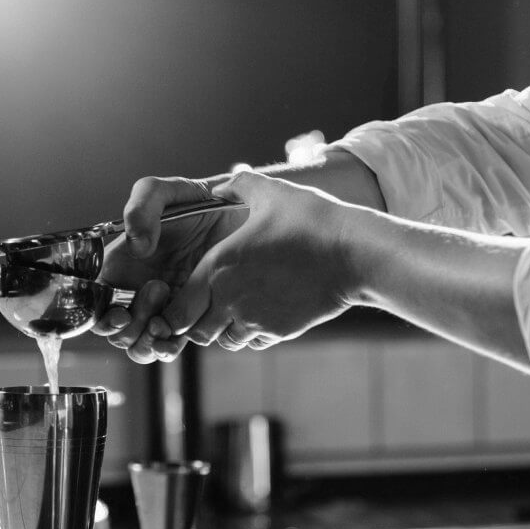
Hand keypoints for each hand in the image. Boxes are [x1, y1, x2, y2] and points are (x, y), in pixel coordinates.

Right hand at [91, 175, 247, 361]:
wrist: (240, 213)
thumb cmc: (197, 200)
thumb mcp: (163, 192)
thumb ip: (140, 208)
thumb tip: (138, 247)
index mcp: (122, 265)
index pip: (96, 302)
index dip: (101, 317)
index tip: (120, 312)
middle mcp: (138, 290)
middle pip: (118, 331)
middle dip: (130, 327)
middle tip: (158, 291)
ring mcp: (165, 307)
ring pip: (142, 345)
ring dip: (147, 343)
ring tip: (165, 323)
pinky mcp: (191, 317)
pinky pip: (172, 344)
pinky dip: (169, 347)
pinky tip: (181, 333)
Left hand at [147, 170, 359, 358]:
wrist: (353, 254)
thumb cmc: (312, 219)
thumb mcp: (270, 191)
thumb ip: (237, 186)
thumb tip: (220, 186)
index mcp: (219, 267)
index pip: (178, 308)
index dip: (176, 306)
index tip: (185, 296)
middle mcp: (231, 300)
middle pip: (196, 332)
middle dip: (197, 322)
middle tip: (208, 305)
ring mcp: (257, 320)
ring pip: (225, 340)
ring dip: (225, 328)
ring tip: (237, 307)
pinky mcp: (280, 331)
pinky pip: (254, 342)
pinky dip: (252, 333)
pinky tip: (262, 312)